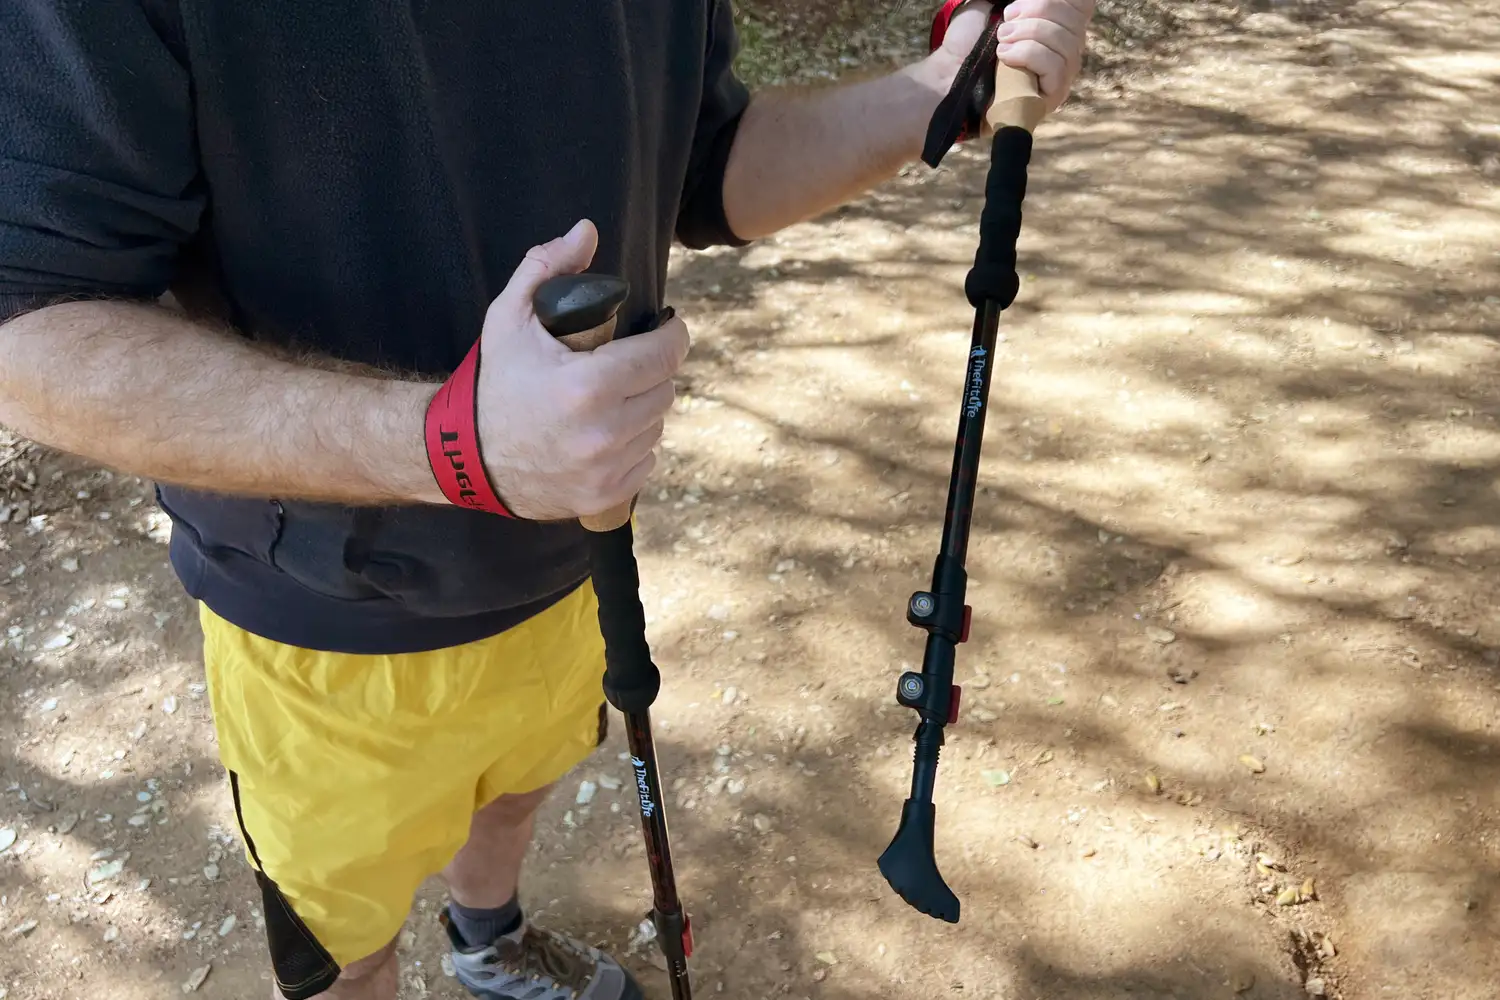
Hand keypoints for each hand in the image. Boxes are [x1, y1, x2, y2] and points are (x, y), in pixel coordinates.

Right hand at [474, 219, 688, 520]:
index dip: (672, 335)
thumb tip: (587, 231)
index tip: (667, 327)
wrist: (463, 456)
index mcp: (589, 385)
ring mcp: (607, 468)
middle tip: (625, 364)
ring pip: (657, 425)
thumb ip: (547, 268)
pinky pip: (647, 460)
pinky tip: (603, 434)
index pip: (666, 354)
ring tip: (609, 399)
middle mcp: (605, 431)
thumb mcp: (509, 318)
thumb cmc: (492, 383)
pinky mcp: (606, 494)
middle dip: (650, 371)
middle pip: (665, 389)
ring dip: (642, 408)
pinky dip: (633, 445)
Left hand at [937, 0, 1095, 113]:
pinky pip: (1056, 66)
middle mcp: (1065, 48)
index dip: (1061, 0)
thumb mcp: (996, 4)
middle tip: (1006, 22)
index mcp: (1057, 23)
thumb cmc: (970, 40)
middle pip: (1074, 19)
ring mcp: (1062, 74)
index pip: (1082, 5)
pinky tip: (1005, 56)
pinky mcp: (1052, 96)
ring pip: (1065, 42)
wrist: (949, 75)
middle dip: (1038, 11)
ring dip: (1029, 33)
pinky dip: (1029, 54)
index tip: (1024, 3)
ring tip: (1001, 40)